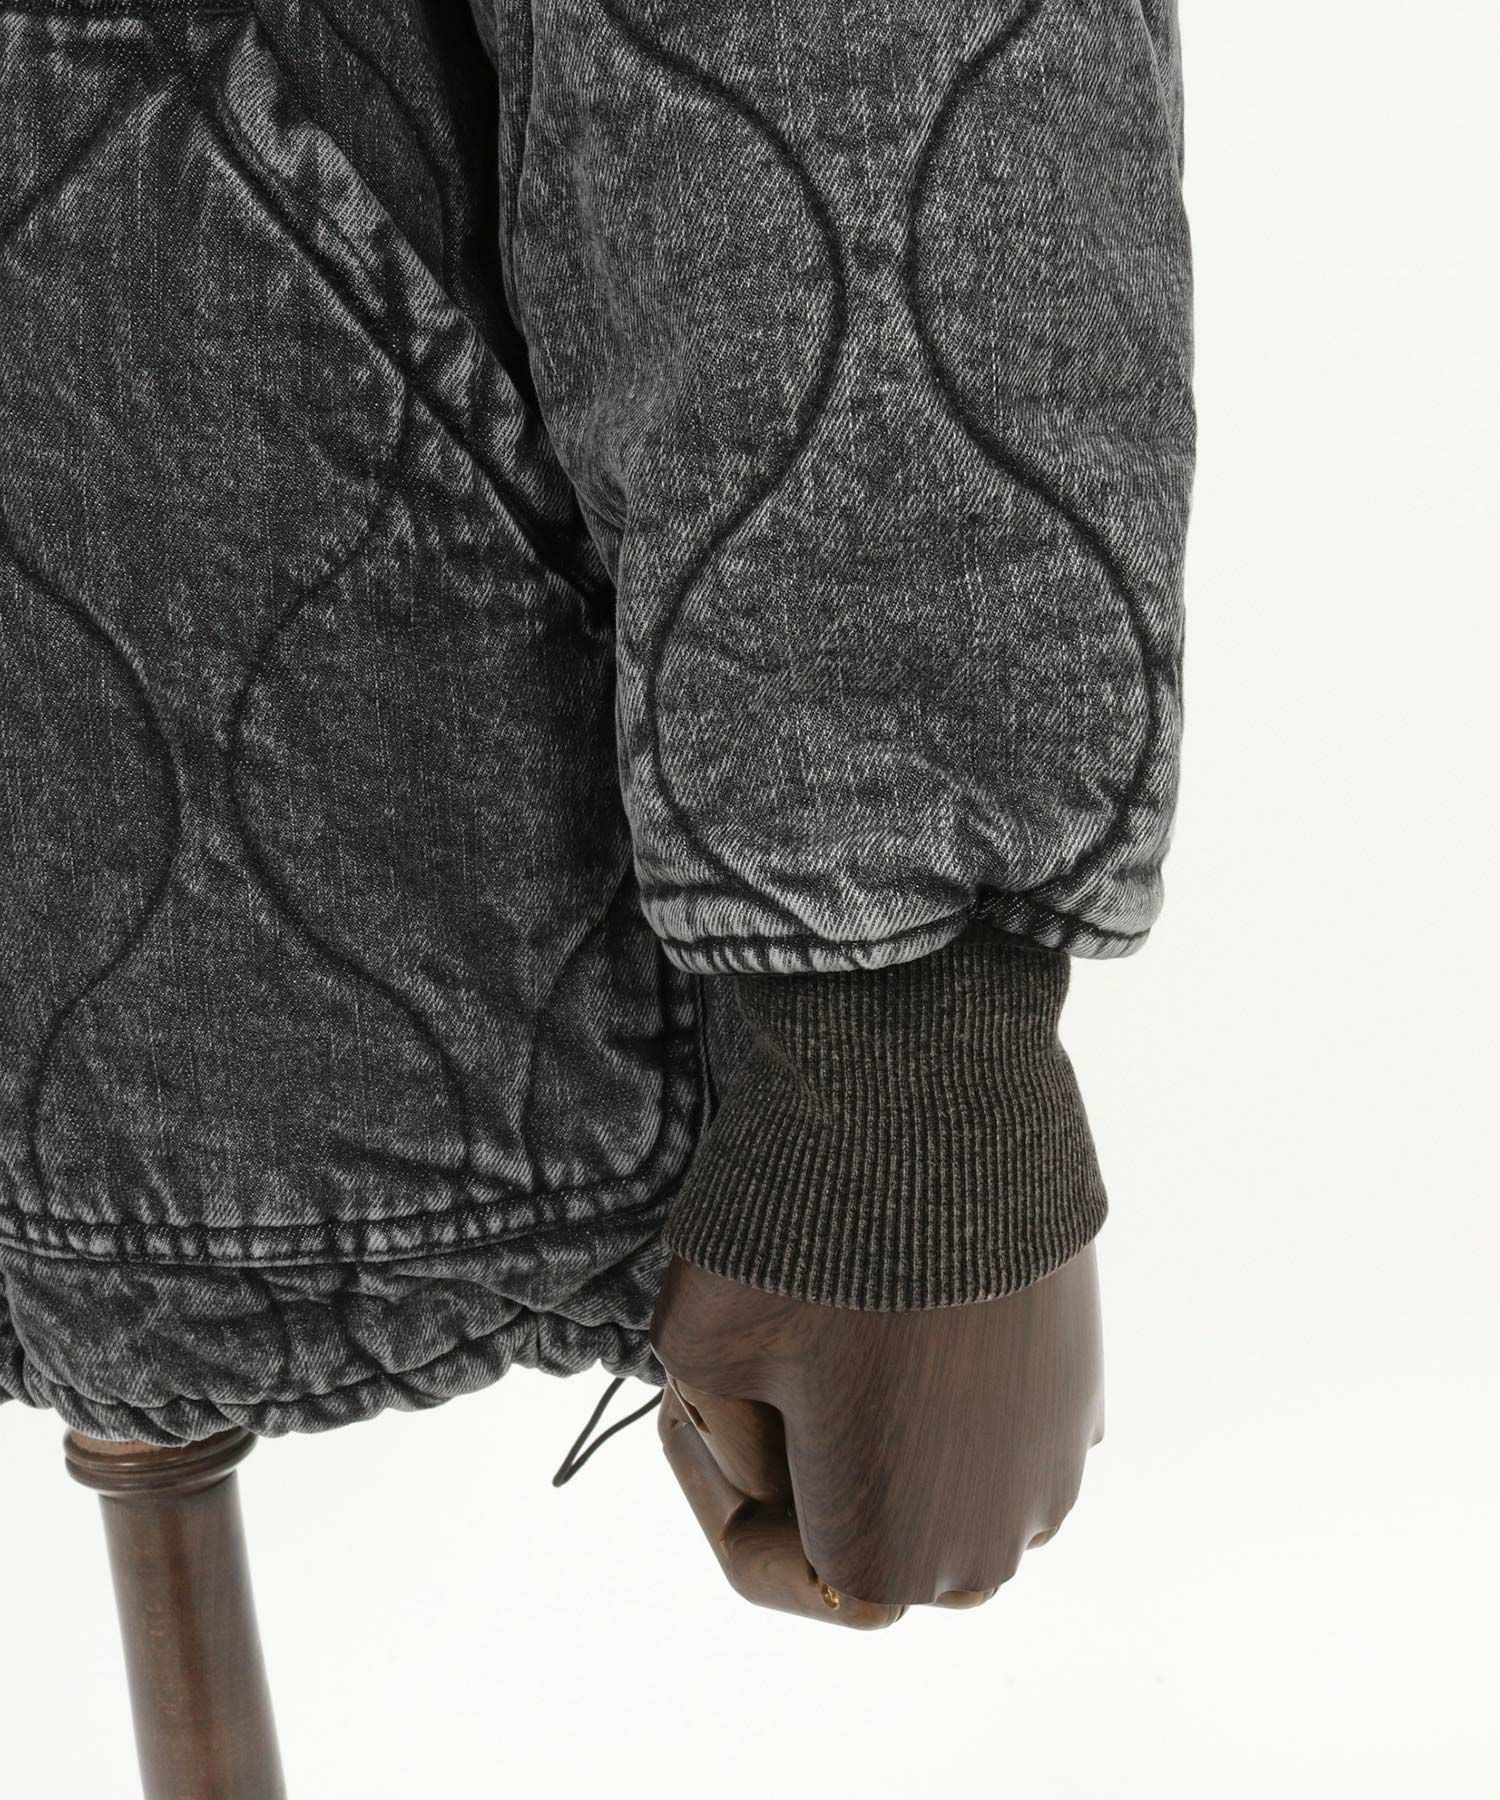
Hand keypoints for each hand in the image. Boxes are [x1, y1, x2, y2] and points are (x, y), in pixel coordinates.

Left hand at [651, 1246, 1103, 1627]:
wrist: (943, 1111)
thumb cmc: (806, 1239)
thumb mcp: (694, 1349)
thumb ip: (723, 1436)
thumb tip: (778, 1450)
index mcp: (891, 1558)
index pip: (777, 1557)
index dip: (718, 1481)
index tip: (695, 1399)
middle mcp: (991, 1539)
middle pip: (861, 1524)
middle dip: (799, 1459)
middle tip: (755, 1357)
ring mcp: (1053, 1460)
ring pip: (928, 1469)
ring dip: (875, 1421)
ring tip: (821, 1318)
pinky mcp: (1082, 1383)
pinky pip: (988, 1416)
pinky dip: (937, 1380)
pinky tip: (892, 1298)